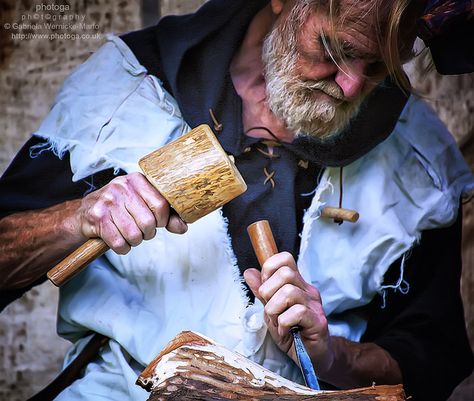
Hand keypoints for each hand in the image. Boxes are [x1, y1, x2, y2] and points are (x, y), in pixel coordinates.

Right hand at [75, 172, 186, 253]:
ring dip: (134, 242)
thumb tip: (183, 227)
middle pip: (149, 222)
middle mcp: (122, 187)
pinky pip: (119, 243)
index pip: (161, 204)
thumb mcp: (143, 205)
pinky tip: (118, 240)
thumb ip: (166, 216)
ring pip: (134, 235)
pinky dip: (122, 248)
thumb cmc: (120, 209)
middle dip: (147, 234)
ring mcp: (108, 201)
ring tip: (129, 235)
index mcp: (137, 180)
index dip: (163, 220)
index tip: (157, 223)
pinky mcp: (97, 217)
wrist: (84, 213)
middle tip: (141, 231)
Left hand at [244, 252, 333, 373]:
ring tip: (277, 322)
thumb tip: (249, 272)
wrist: (311, 357)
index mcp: (297, 284)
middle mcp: (308, 291)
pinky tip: (285, 331)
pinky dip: (284, 323)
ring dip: (274, 310)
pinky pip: (297, 312)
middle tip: (270, 309)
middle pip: (285, 273)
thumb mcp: (270, 310)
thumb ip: (261, 292)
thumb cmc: (292, 332)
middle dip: (268, 291)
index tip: (265, 289)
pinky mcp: (318, 321)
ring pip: (289, 292)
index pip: (285, 259)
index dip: (269, 269)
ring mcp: (315, 305)